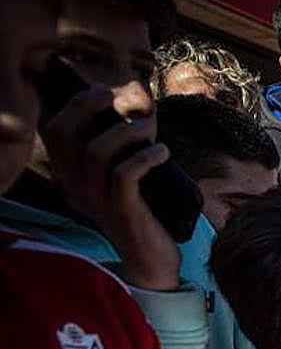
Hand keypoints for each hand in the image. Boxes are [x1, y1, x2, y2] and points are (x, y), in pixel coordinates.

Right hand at [40, 86, 179, 289]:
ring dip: (127, 132)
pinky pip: (125, 174)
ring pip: (96, 151)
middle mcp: (74, 185)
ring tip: (151, 129)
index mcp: (69, 174)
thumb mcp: (118, 178)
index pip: (50, 131)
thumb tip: (121, 111)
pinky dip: (145, 157)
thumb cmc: (141, 211)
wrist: (152, 259)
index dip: (67, 104)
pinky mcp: (121, 211)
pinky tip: (163, 153)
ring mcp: (95, 199)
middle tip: (112, 95)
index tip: (96, 90)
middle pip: (63, 133)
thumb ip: (113, 152)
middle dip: (86, 105)